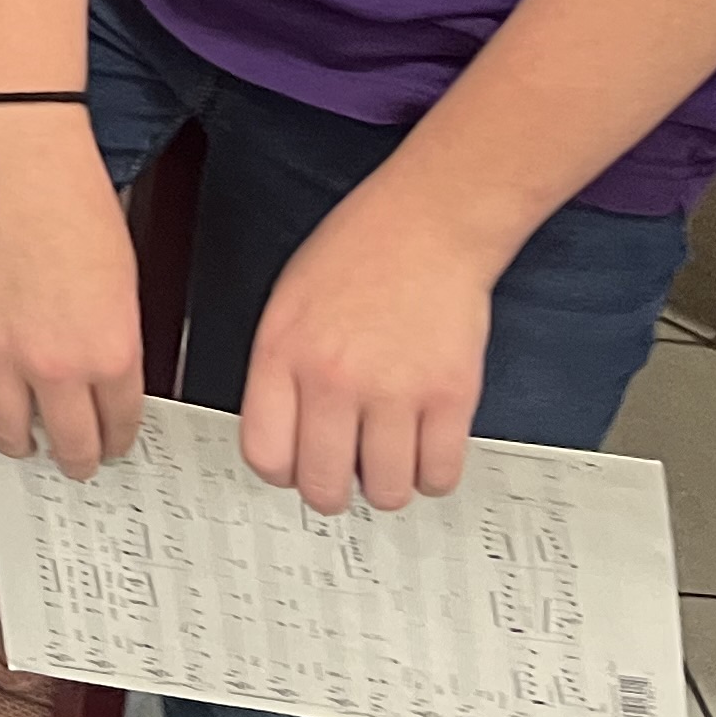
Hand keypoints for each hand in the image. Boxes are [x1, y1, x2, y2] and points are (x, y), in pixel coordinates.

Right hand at [0, 106, 142, 478]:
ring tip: (25, 441)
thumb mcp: (127, 282)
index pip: (119, 427)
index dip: (117, 442)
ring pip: (9, 433)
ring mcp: (0, 351)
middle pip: (69, 444)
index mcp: (111, 352)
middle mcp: (57, 363)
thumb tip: (109, 379)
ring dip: (21, 445)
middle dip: (77, 460)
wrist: (24, 160)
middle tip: (75, 461)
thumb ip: (119, 341)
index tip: (112, 446)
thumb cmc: (79, 205)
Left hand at [236, 171, 499, 513]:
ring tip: (389, 454)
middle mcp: (332, 378)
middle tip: (347, 472)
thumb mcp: (288, 305)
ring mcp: (393, 391)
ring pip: (386, 493)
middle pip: (323, 487)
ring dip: (387, 484)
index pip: (265, 455)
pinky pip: (439, 475)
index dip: (283, 472)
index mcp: (281, 353)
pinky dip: (432, 475)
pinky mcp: (450, 396)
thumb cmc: (357, 254)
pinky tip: (425, 447)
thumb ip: (281, 371)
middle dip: (333, 490)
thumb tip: (286, 440)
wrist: (428, 223)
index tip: (298, 466)